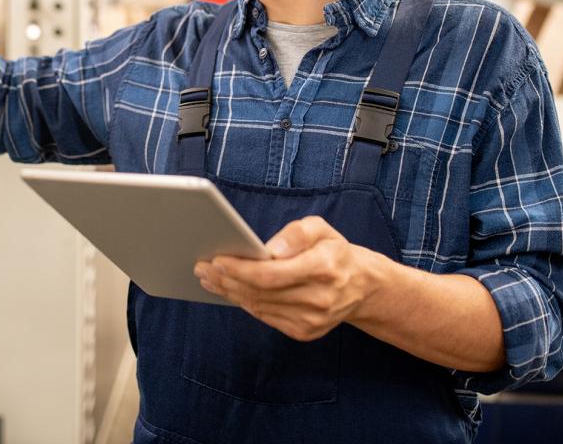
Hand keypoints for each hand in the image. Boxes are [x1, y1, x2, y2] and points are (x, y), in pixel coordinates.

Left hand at [193, 216, 381, 341]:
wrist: (361, 287)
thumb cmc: (334, 252)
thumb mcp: (322, 229)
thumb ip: (296, 233)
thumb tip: (269, 250)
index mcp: (324, 268)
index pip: (271, 274)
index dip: (240, 269)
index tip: (216, 259)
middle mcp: (319, 298)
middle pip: (260, 292)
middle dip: (226, 279)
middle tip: (202, 266)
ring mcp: (312, 320)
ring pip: (259, 306)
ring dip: (229, 292)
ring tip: (209, 277)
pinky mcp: (304, 332)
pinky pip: (265, 316)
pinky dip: (244, 302)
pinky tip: (229, 290)